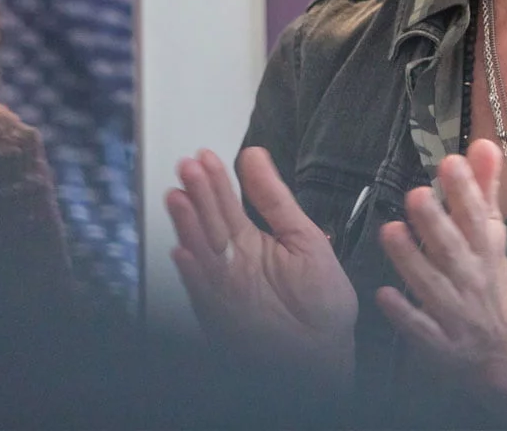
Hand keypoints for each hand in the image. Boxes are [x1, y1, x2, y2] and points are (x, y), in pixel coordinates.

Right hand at [166, 147, 357, 387]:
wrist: (327, 350)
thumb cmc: (321, 301)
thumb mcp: (304, 236)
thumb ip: (275, 198)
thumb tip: (255, 157)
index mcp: (252, 242)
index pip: (227, 205)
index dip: (216, 181)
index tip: (205, 156)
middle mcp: (233, 262)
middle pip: (210, 223)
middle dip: (199, 195)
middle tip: (189, 168)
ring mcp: (226, 287)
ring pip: (202, 251)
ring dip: (188, 226)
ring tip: (179, 197)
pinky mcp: (224, 314)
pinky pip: (205, 292)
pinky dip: (194, 273)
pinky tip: (184, 251)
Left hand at [376, 139, 506, 406]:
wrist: (501, 343)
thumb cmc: (487, 275)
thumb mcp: (490, 232)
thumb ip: (483, 188)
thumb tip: (482, 144)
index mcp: (486, 248)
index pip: (476, 216)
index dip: (465, 191)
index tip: (450, 162)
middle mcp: (472, 278)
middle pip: (453, 249)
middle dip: (436, 223)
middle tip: (416, 194)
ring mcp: (456, 311)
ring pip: (432, 285)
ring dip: (412, 260)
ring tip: (390, 231)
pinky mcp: (439, 341)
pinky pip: (421, 328)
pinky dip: (403, 313)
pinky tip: (383, 294)